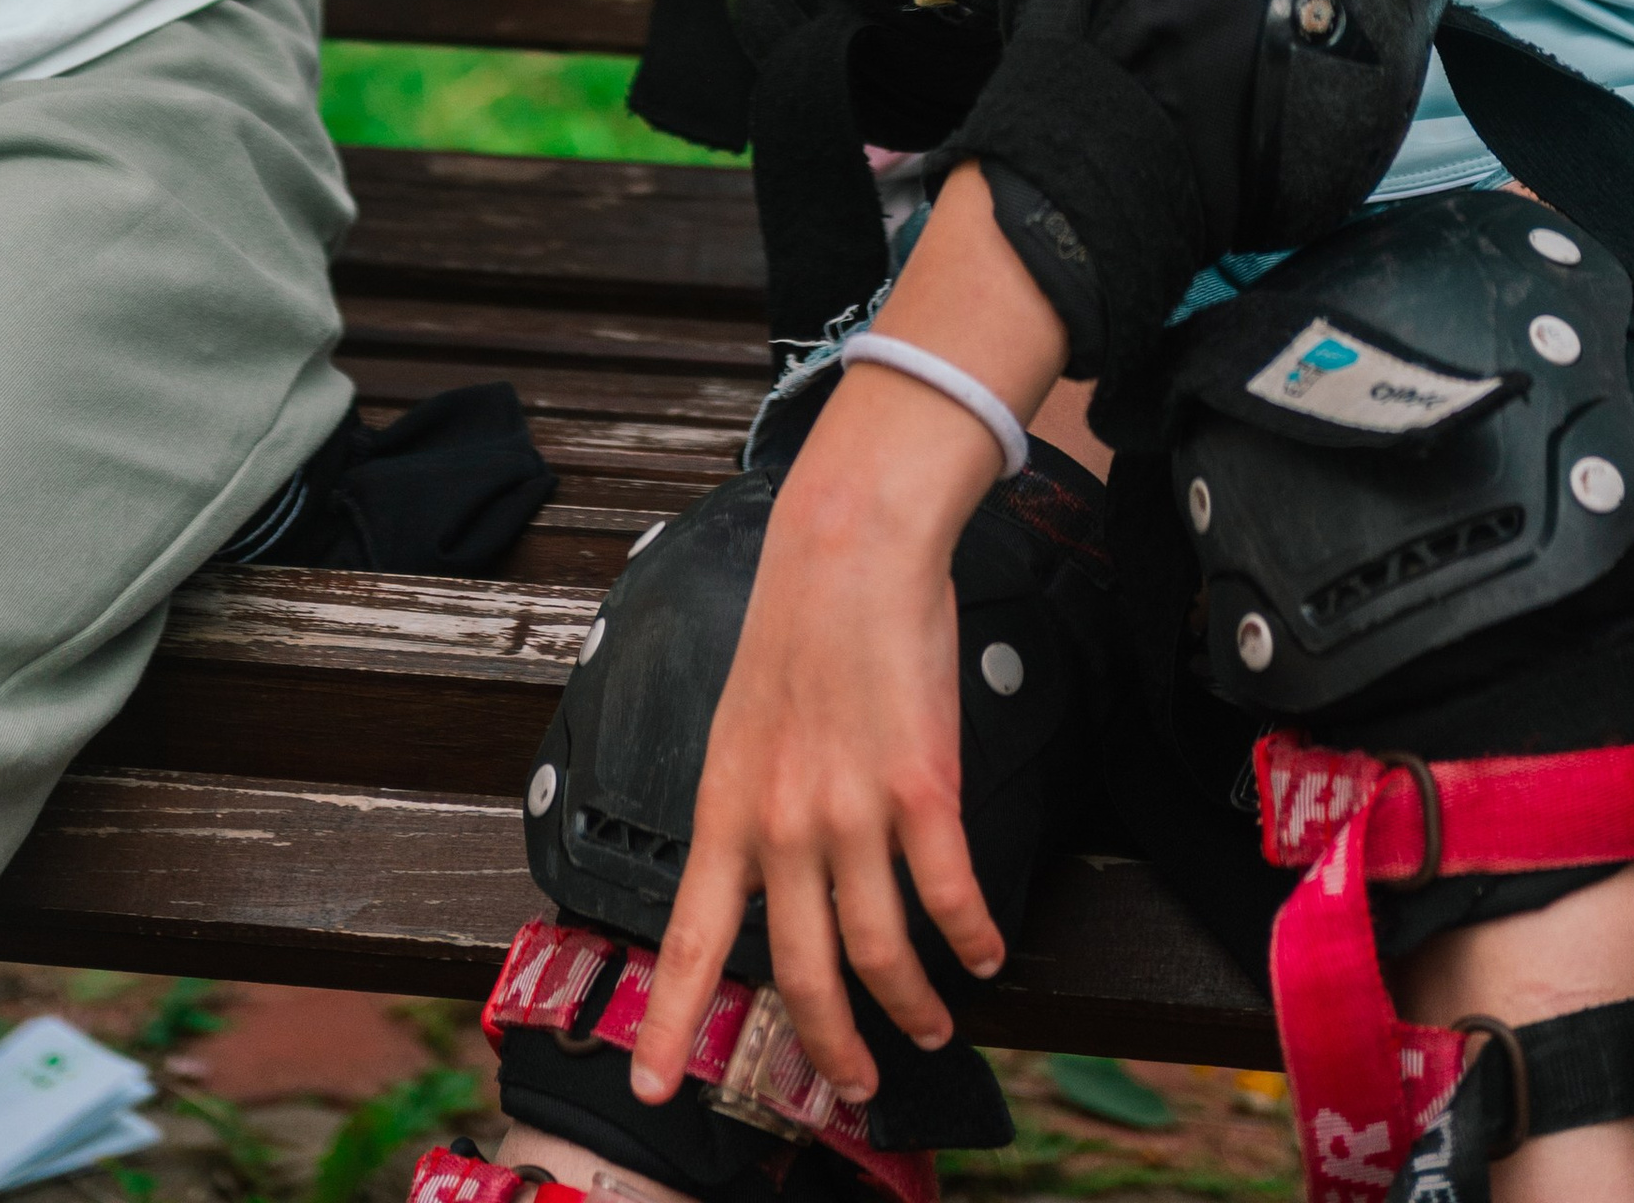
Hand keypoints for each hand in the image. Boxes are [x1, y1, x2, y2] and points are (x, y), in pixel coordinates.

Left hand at [629, 380, 1007, 1111]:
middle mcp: (782, 822)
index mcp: (726, 808)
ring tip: (931, 1024)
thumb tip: (767, 871)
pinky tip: (981, 953)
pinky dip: (971, 938)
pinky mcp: (920, 784)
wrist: (848, 549)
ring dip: (910, 1007)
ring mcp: (852, 808)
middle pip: (802, 970)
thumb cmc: (797, 627)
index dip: (669, 1022)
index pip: (689, 938)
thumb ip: (752, 807)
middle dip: (830, 1046)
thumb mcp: (742, 728)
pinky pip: (949, 893)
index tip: (652, 1083)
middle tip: (854, 1083)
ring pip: (879, 951)